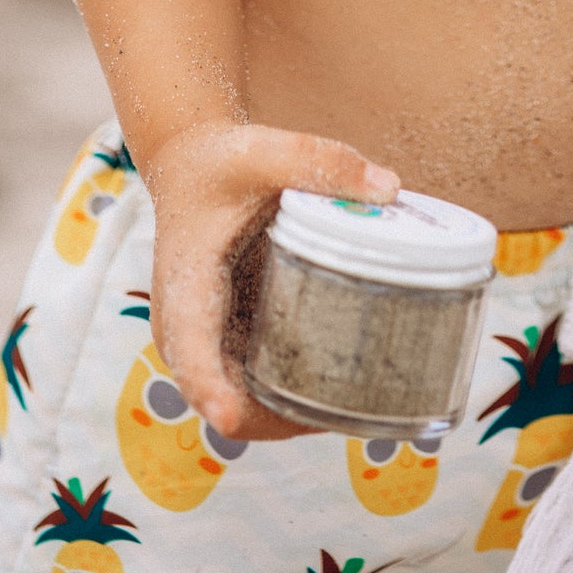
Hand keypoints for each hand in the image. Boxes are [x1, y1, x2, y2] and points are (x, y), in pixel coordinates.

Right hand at [142, 121, 398, 441]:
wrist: (192, 168)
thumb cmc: (222, 163)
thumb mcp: (264, 152)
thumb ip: (321, 162)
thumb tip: (388, 189)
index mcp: (184, 286)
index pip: (189, 348)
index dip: (210, 386)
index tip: (229, 416)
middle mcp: (184, 331)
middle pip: (220, 399)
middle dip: (274, 420)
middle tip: (347, 411)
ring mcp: (204, 345)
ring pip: (243, 408)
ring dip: (291, 418)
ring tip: (359, 405)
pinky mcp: (226, 345)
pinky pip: (255, 389)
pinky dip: (292, 399)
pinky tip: (344, 389)